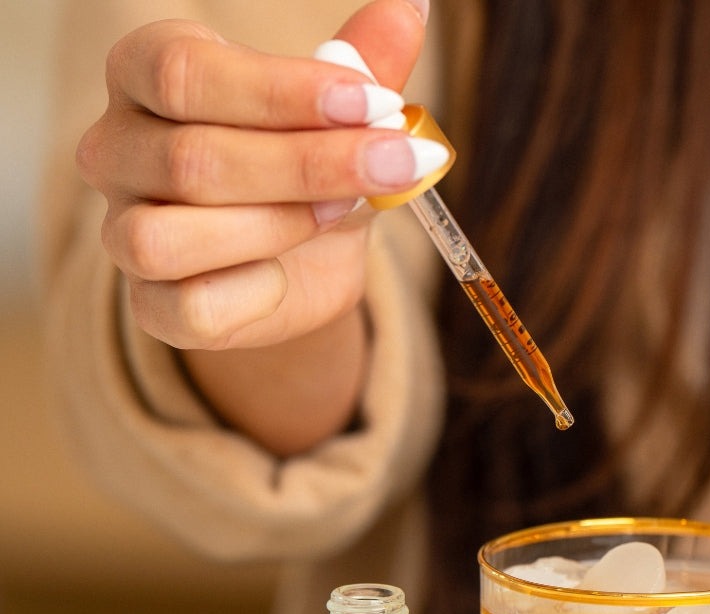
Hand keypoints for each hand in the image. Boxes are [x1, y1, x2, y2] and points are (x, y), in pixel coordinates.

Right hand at [76, 0, 429, 353]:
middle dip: (310, 164)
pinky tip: (290, 275)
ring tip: (341, 213)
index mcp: (147, 75)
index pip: (186, 73)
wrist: (302, 264)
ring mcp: (124, 232)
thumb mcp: (340, 117)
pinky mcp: (153, 306)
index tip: (376, 102)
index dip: (285, 92)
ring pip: (170, 236)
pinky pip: (191, 307)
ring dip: (277, 226)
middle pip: (193, 159)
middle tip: (394, 163)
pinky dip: (257, 294)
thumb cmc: (307, 173)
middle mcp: (117, 150)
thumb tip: (410, 10)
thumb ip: (364, 69)